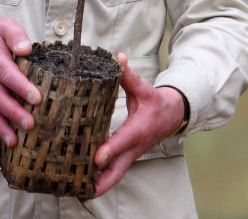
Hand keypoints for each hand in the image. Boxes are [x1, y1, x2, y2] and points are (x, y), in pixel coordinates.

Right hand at [0, 17, 40, 157]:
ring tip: (13, 142)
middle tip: (29, 124)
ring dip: (1, 129)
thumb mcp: (2, 25)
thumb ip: (14, 34)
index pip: (9, 75)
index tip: (36, 98)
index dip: (22, 87)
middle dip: (14, 113)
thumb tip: (26, 48)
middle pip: (0, 98)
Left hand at [93, 54, 185, 196]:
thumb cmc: (156, 102)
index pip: (122, 142)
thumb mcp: (144, 88)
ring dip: (98, 184)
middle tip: (81, 188)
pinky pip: (113, 171)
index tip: (96, 158)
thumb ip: (129, 75)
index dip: (110, 150)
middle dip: (100, 182)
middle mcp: (134, 146)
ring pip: (114, 175)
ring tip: (75, 189)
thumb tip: (118, 58)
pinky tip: (83, 180)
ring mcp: (130, 154)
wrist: (172, 116)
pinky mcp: (127, 156)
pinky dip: (100, 178)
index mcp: (138, 129)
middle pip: (117, 171)